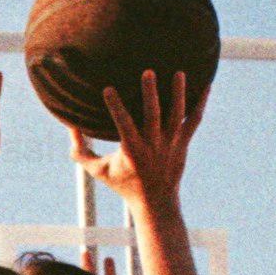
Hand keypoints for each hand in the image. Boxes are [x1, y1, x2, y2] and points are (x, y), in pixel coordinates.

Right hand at [67, 66, 200, 219]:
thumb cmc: (123, 183)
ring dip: (178, 93)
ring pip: (176, 114)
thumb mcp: (98, 171)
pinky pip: (194, 120)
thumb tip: (69, 126)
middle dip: (150, 94)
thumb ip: (80, 151)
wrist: (156, 203)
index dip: (115, 107)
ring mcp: (171, 143)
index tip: (107, 88)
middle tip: (148, 72)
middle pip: (153, 116)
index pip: (123, 125)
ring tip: (179, 72)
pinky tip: (206, 85)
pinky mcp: (183, 143)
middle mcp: (153, 145)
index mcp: (132, 151)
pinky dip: (201, 103)